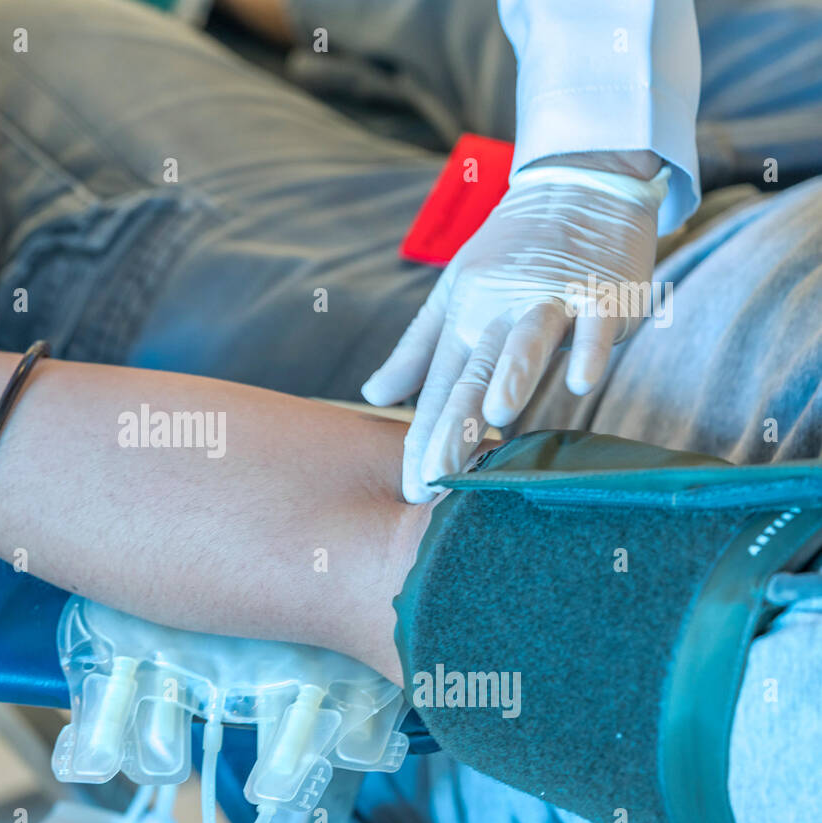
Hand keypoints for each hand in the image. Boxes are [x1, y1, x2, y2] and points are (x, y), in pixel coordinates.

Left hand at [362, 161, 669, 501]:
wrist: (575, 182)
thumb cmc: (511, 251)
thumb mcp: (454, 295)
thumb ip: (415, 352)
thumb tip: (372, 397)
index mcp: (465, 319)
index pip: (440, 388)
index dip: (424, 439)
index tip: (412, 489)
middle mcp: (502, 312)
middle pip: (474, 374)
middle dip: (455, 429)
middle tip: (437, 479)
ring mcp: (553, 300)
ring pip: (527, 341)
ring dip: (512, 376)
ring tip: (495, 417)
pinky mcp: (602, 290)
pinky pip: (596, 323)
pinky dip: (590, 349)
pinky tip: (582, 383)